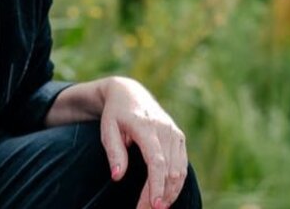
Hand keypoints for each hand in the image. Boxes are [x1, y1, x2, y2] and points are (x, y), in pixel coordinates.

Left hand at [100, 77, 186, 208]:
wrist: (129, 92)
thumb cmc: (115, 114)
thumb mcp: (107, 129)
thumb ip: (114, 152)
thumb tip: (117, 177)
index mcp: (145, 126)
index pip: (156, 160)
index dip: (156, 185)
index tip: (153, 205)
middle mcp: (165, 129)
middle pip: (169, 170)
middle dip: (161, 195)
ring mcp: (175, 133)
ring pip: (179, 170)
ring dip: (171, 193)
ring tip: (155, 208)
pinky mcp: (179, 137)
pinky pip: (182, 165)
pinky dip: (176, 183)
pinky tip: (166, 197)